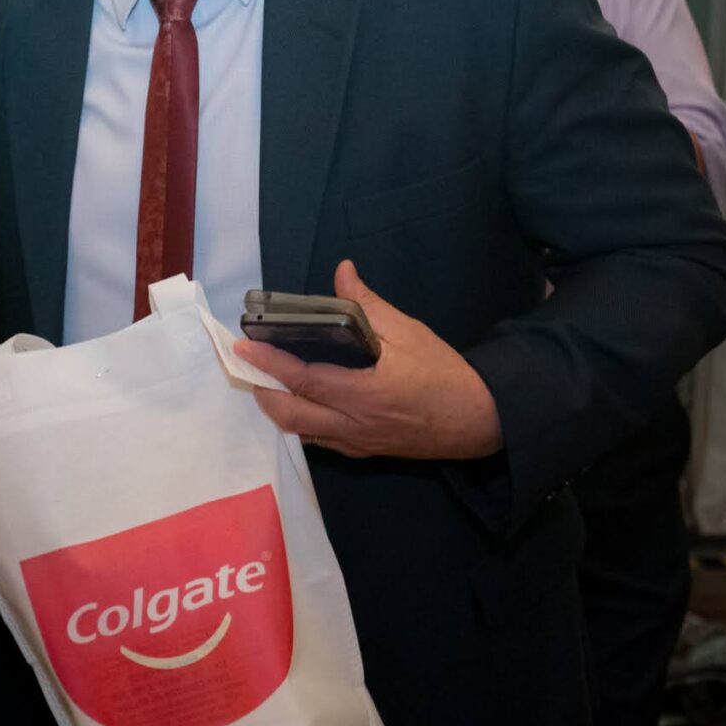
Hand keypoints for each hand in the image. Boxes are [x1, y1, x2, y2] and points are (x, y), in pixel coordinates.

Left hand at [229, 259, 502, 461]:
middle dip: (263, 393)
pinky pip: (321, 441)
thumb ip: (369, 306)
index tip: (244, 347)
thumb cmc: (445, 373)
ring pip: (302, 433)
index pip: (304, 380)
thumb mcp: (409, 333)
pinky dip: (302, 422)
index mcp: (365, 394)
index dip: (270, 364)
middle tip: (249, 367)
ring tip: (267, 382)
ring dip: (279, 409)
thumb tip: (343, 273)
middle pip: (291, 417)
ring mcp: (357, 443)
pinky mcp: (364, 452)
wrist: (481, 419)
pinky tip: (299, 402)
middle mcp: (354, 424)